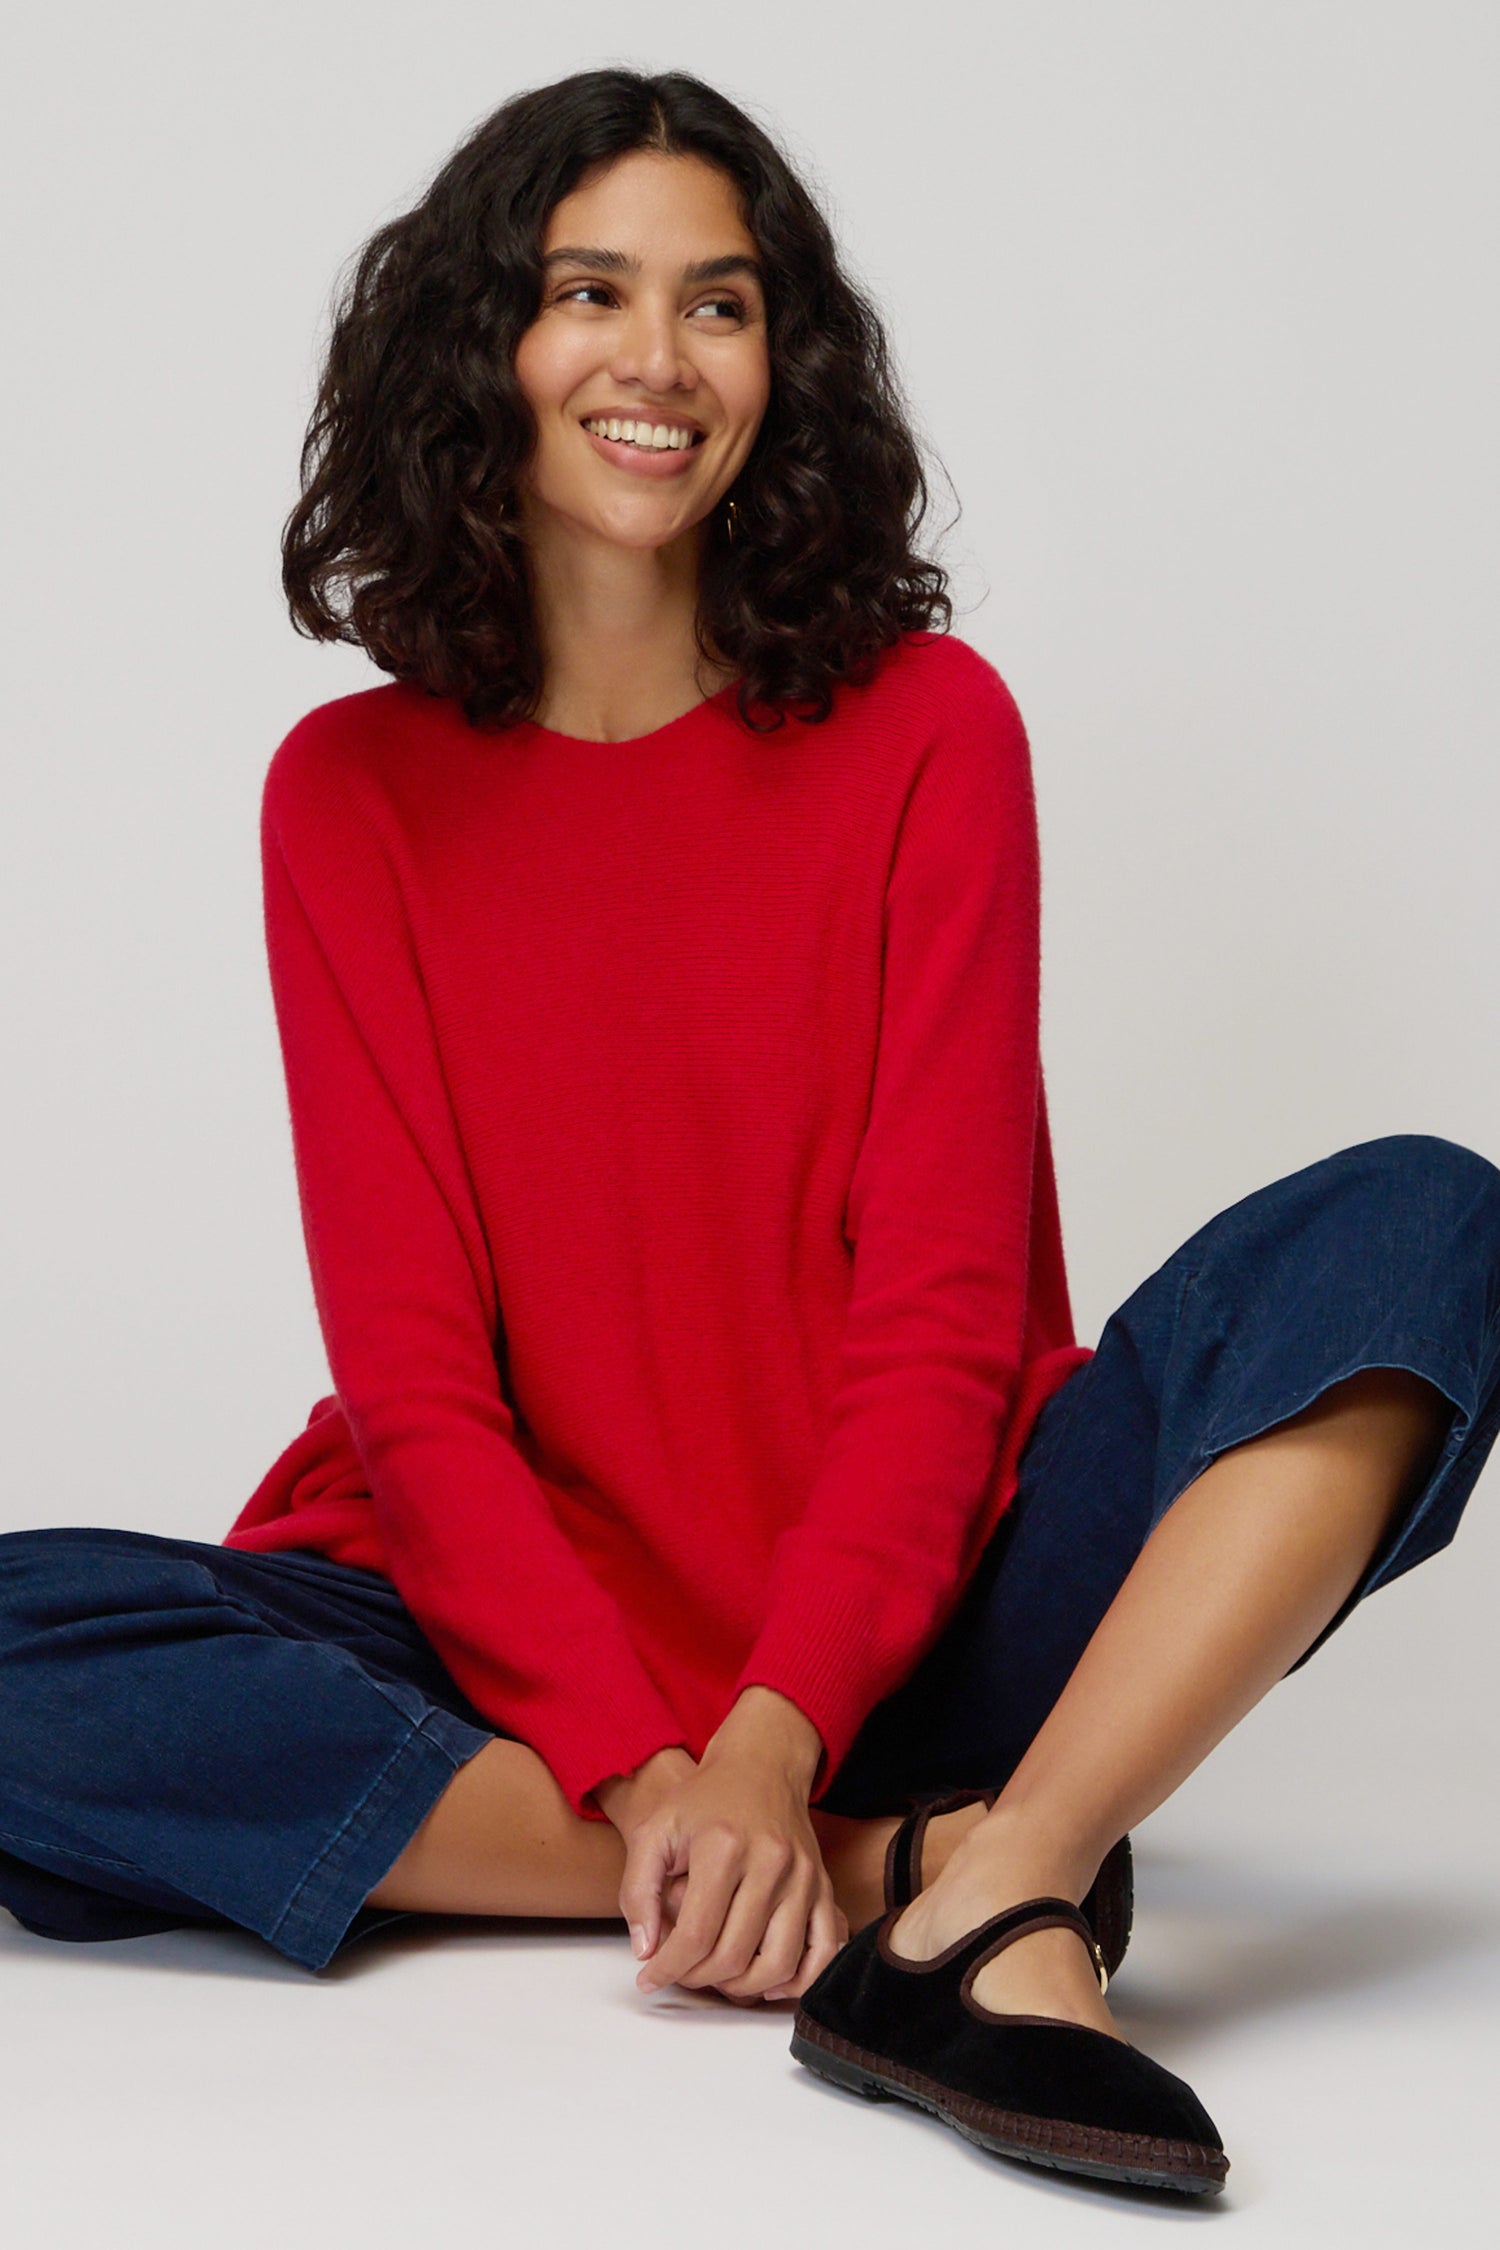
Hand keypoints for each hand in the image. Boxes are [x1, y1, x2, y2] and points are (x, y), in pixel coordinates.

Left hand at [597, 1729, 848, 2004]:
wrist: (760, 1766)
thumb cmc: (703, 1800)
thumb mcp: (655, 1830)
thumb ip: (638, 1890)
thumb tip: (646, 1951)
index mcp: (724, 1847)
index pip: (696, 1934)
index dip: (668, 1968)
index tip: (649, 1978)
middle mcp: (770, 1863)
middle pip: (735, 1955)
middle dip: (698, 1978)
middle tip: (680, 1972)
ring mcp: (803, 1876)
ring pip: (779, 1964)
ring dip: (743, 1988)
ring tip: (717, 1977)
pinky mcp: (823, 1886)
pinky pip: (823, 1951)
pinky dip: (799, 1980)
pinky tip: (768, 1982)